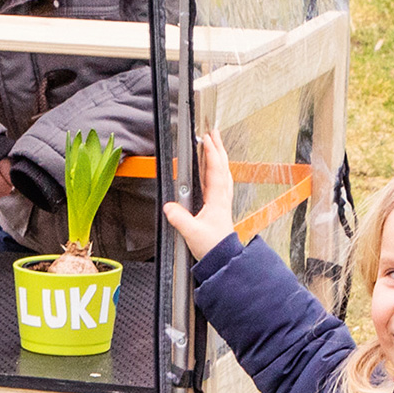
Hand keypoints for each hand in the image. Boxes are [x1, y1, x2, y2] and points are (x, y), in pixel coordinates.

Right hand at [162, 132, 236, 259]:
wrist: (223, 259)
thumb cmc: (212, 246)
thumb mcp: (191, 232)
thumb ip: (179, 218)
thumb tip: (169, 206)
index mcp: (217, 200)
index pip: (214, 170)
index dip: (211, 152)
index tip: (206, 138)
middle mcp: (222, 198)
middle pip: (222, 167)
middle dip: (218, 148)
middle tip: (214, 133)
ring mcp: (222, 202)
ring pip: (224, 173)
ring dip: (220, 158)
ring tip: (215, 146)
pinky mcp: (220, 208)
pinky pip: (222, 183)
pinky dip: (219, 171)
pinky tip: (215, 172)